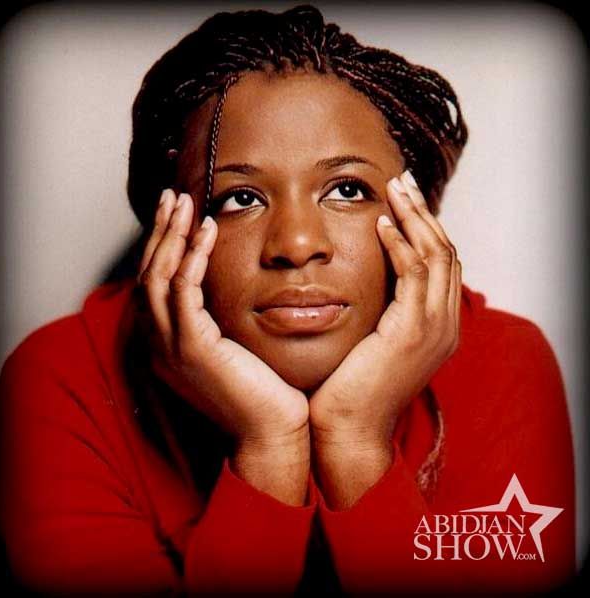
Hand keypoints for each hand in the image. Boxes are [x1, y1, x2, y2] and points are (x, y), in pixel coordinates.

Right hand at [138, 190, 309, 503]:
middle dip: (159, 232)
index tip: (178, 215)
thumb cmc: (262, 391)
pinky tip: (207, 231)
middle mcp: (160, 346)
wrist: (272, 433)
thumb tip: (228, 289)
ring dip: (170, 236)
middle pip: (148, 274)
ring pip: (158, 277)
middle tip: (172, 197)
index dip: (163, 246)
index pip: (155, 285)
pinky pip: (184, 291)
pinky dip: (193, 257)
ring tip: (184, 202)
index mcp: (168, 345)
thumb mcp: (234, 348)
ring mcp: (171, 348)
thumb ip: (220, 320)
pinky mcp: (193, 349)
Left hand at [309, 171, 460, 506]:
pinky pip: (413, 275)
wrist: (347, 432)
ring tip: (394, 190)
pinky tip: (381, 224)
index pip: (441, 265)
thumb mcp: (371, 342)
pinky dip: (400, 245)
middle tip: (402, 182)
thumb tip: (363, 283)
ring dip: (415, 218)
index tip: (403, 201)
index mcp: (436, 327)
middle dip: (424, 214)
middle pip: (445, 253)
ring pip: (436, 256)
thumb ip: (379, 313)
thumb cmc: (349, 389)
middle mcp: (444, 326)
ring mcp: (433, 329)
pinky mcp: (412, 332)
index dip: (425, 229)